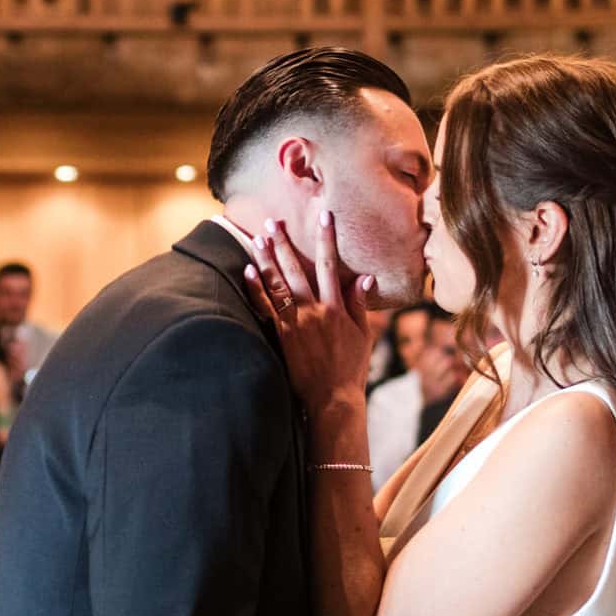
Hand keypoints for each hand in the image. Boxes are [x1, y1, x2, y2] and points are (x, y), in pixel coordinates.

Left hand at [241, 211, 375, 411]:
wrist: (332, 398)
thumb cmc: (350, 367)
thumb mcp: (363, 334)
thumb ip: (359, 303)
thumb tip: (366, 276)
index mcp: (336, 308)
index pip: (331, 265)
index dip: (327, 238)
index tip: (324, 216)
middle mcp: (314, 311)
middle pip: (297, 269)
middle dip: (285, 243)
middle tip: (274, 221)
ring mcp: (295, 323)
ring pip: (279, 285)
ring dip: (268, 260)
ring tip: (259, 238)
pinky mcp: (281, 336)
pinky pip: (266, 308)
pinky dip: (257, 289)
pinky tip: (248, 271)